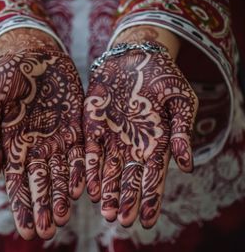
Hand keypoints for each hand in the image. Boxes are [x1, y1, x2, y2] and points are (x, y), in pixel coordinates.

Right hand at [0, 46, 84, 239]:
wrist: (31, 53)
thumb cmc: (5, 77)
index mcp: (13, 145)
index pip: (17, 183)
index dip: (21, 207)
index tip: (25, 231)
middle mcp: (36, 147)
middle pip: (41, 183)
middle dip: (44, 207)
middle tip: (47, 231)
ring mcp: (57, 138)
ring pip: (61, 173)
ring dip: (63, 196)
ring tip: (64, 217)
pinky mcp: (76, 126)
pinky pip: (80, 153)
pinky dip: (80, 171)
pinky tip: (83, 189)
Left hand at [83, 48, 197, 227]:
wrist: (136, 56)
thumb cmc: (163, 77)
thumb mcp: (180, 101)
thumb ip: (181, 132)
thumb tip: (187, 165)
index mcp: (155, 143)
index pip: (153, 176)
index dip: (151, 198)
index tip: (147, 220)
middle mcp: (132, 146)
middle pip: (129, 179)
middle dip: (126, 200)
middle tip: (122, 220)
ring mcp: (111, 138)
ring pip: (108, 170)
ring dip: (107, 191)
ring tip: (106, 211)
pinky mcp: (92, 126)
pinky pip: (90, 152)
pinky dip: (89, 169)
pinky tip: (89, 186)